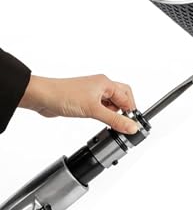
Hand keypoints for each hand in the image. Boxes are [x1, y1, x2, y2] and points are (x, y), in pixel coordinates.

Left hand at [19, 74, 137, 134]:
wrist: (43, 97)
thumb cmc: (65, 95)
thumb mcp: (94, 110)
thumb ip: (114, 120)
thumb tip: (131, 126)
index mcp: (106, 83)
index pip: (127, 96)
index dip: (131, 110)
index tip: (132, 124)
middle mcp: (101, 86)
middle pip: (122, 96)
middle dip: (124, 110)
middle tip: (124, 124)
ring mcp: (93, 93)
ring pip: (111, 102)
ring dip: (112, 113)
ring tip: (108, 123)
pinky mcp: (85, 100)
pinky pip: (100, 107)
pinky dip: (103, 114)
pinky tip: (99, 121)